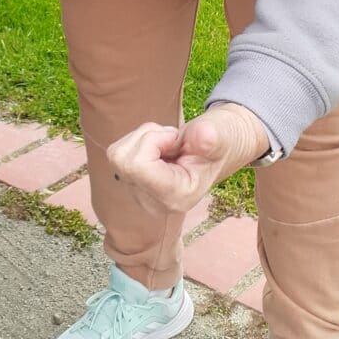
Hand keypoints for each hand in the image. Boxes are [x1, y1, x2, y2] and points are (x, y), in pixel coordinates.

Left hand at [105, 104, 268, 216]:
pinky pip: (117, 153)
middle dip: (147, 137)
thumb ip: (212, 138)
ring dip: (142, 137)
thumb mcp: (220, 136)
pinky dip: (137, 141)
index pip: (138, 167)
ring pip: (118, 154)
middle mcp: (154, 202)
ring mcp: (140, 195)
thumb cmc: (218, 142)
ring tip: (169, 145)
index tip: (175, 140)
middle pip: (124, 160)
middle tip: (173, 140)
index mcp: (177, 197)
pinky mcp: (130, 184)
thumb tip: (204, 136)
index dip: (153, 141)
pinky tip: (159, 149)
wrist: (215, 149)